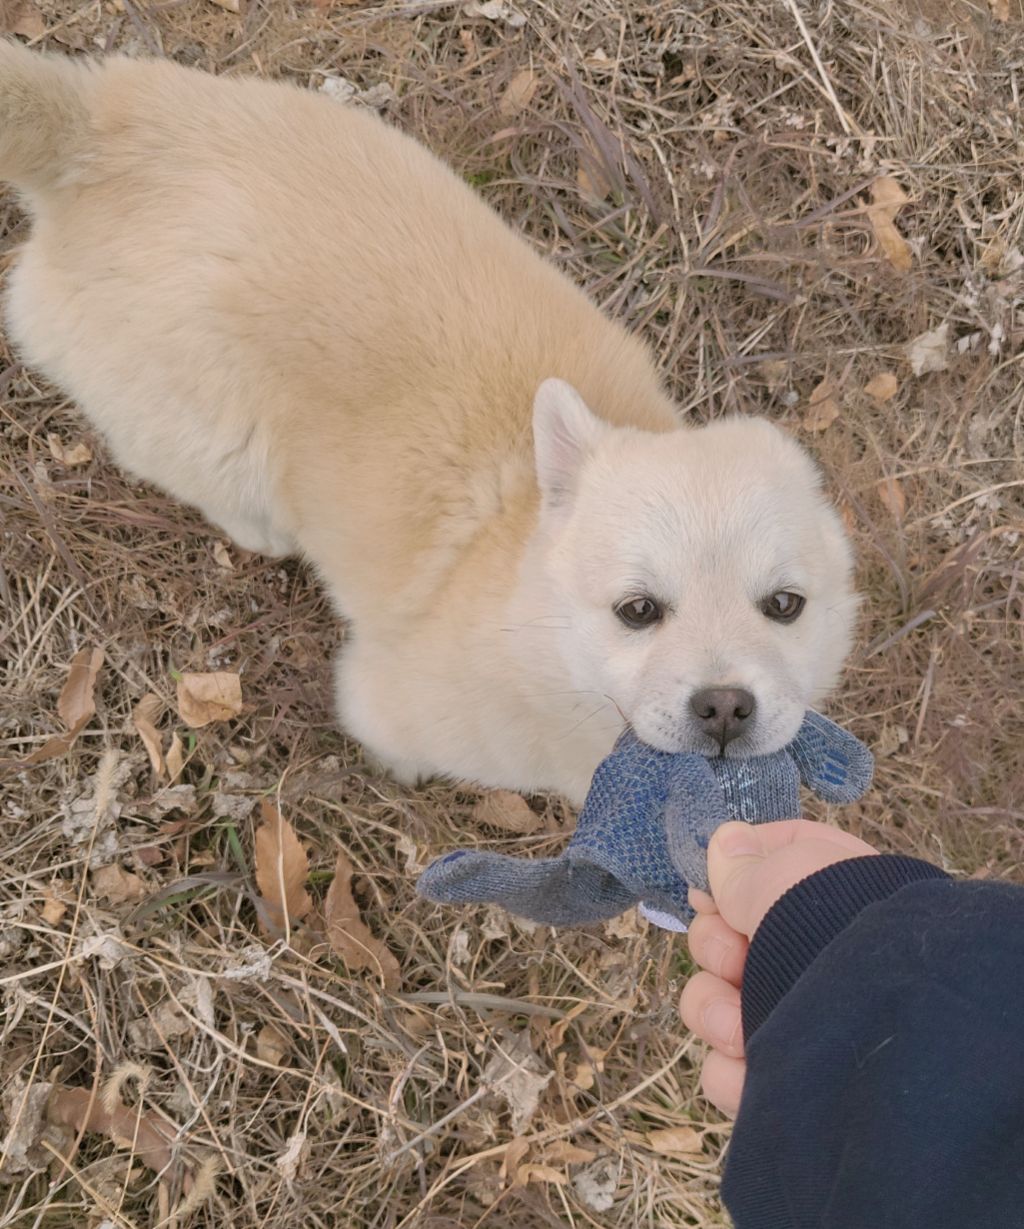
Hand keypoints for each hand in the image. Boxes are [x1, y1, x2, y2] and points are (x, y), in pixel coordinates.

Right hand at [679, 819, 876, 1115]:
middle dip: (715, 949)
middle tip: (732, 957)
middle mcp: (807, 956)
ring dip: (714, 1011)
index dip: (726, 880)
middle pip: (724, 941)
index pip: (765, 872)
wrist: (885, 1023)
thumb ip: (745, 865)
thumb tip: (727, 841)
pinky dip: (731, 1070)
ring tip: (736, 1026)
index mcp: (823, 897)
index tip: (707, 892)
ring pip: (714, 1005)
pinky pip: (725, 1070)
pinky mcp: (782, 1077)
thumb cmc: (840, 929)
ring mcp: (792, 1018)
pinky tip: (751, 1063)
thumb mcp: (788, 874)